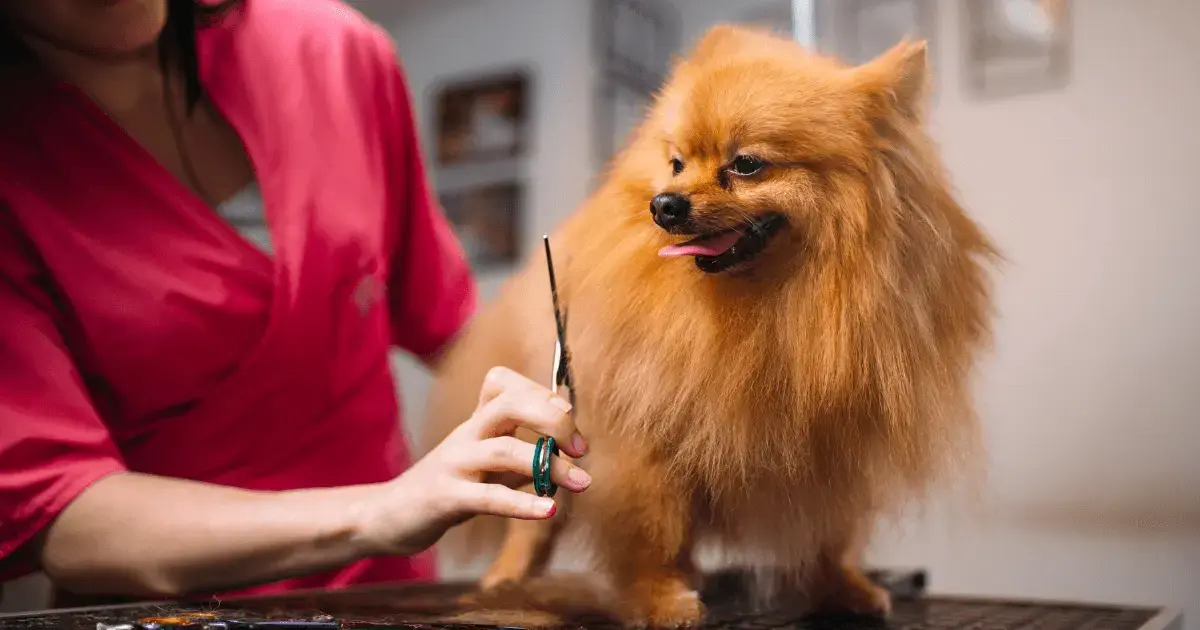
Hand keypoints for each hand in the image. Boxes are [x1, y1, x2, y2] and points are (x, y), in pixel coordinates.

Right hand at [354, 366, 590, 556]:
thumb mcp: (487, 464)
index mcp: (476, 422)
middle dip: (552, 419)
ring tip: (581, 482)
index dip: (541, 392)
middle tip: (581, 447)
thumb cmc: (448, 487)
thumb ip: (522, 453)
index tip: (569, 415)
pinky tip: (549, 510)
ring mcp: (454, 464)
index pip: (504, 383)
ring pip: (503, 450)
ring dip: (548, 465)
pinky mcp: (445, 497)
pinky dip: (522, 504)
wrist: (388, 515)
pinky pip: (487, 497)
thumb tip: (567, 444)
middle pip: (509, 404)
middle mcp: (465, 435)